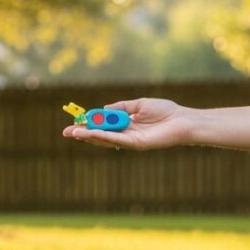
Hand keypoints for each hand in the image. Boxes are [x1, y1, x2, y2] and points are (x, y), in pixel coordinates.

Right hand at [61, 98, 193, 149]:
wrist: (183, 120)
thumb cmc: (165, 111)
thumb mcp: (139, 104)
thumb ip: (121, 107)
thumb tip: (103, 110)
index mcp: (126, 124)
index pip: (103, 125)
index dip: (89, 123)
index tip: (76, 120)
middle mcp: (126, 134)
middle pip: (101, 134)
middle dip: (83, 133)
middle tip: (67, 132)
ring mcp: (130, 141)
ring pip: (106, 139)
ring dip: (89, 136)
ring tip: (74, 133)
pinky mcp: (136, 144)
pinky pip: (116, 140)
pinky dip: (103, 136)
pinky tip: (91, 133)